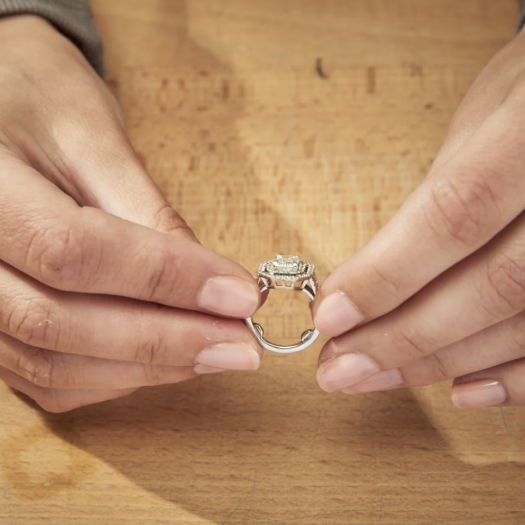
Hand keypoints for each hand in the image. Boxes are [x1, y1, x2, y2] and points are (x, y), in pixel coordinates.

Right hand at [0, 16, 261, 411]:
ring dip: (145, 369)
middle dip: (166, 341)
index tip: (240, 295)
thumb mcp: (91, 134)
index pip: (75, 252)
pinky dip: (110, 379)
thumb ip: (145, 210)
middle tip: (241, 345)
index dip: (165, 279)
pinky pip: (43, 377)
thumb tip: (208, 280)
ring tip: (215, 354)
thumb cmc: (34, 97)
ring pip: (52, 363)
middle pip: (61, 323)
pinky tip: (165, 363)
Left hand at [313, 12, 524, 407]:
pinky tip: (462, 390)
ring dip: (444, 362)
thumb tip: (367, 283)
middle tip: (341, 366)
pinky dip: (518, 379)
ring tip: (377, 376)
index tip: (330, 316)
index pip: (455, 215)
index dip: (387, 274)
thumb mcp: (478, 124)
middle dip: (405, 338)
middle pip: (495, 283)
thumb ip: (432, 202)